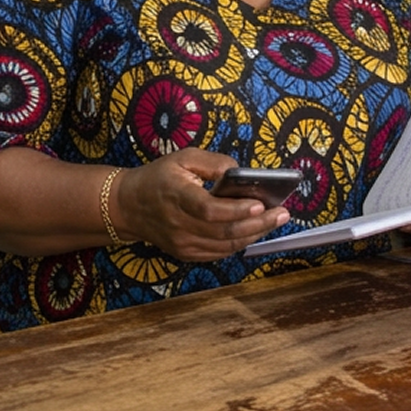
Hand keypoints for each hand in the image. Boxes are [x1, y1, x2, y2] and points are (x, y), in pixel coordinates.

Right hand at [113, 150, 290, 261]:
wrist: (128, 206)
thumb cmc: (158, 178)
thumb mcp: (182, 158)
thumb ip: (213, 162)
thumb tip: (240, 172)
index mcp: (176, 196)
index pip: (210, 209)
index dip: (237, 210)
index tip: (261, 204)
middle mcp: (179, 224)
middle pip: (224, 231)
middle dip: (259, 224)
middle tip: (282, 213)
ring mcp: (182, 243)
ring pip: (226, 245)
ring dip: (254, 234)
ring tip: (275, 221)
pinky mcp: (186, 253)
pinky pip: (219, 252)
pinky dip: (240, 242)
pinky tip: (255, 231)